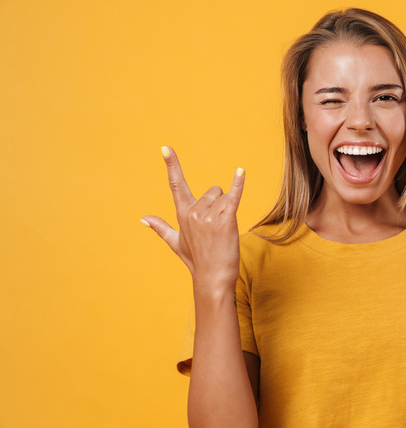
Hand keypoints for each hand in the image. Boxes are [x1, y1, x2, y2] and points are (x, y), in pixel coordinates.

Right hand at [141, 146, 245, 291]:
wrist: (212, 279)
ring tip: (224, 232)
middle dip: (219, 205)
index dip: (172, 165)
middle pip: (214, 191)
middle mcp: (193, 212)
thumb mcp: (176, 243)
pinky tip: (240, 172)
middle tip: (217, 229)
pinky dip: (238, 184)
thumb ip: (160, 228)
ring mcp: (209, 217)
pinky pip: (233, 197)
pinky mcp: (225, 221)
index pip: (176, 184)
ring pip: (226, 197)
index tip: (165, 148)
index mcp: (182, 214)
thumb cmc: (197, 260)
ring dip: (229, 211)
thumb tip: (142, 219)